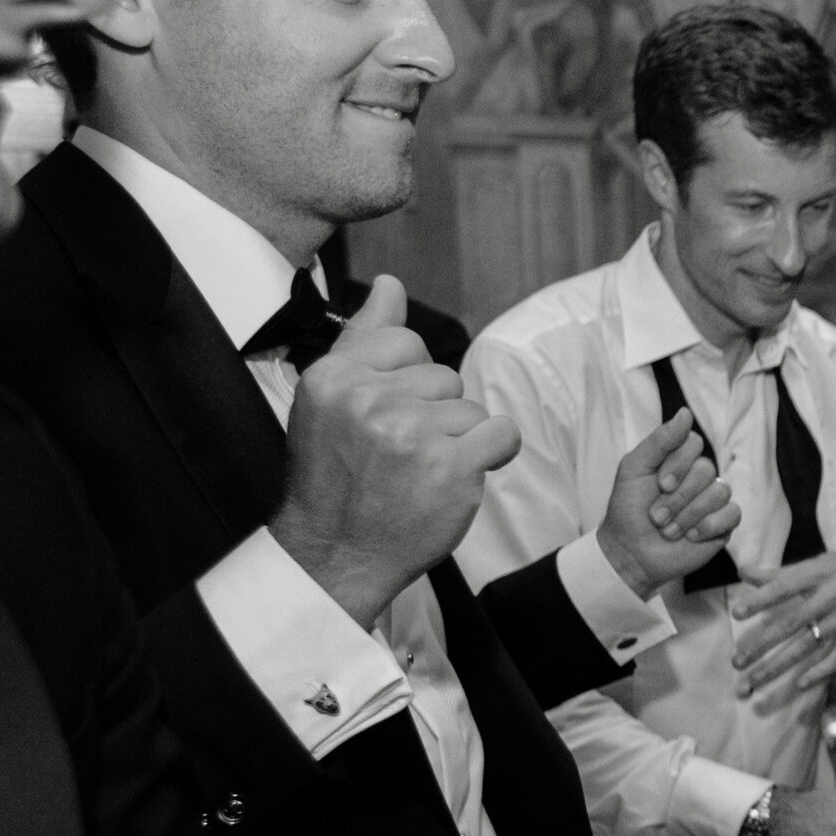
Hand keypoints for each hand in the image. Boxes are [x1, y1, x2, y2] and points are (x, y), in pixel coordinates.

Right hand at [273, 276, 522, 627]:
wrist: (338, 552)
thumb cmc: (338, 475)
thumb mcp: (333, 400)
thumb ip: (366, 337)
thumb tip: (390, 282)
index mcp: (334, 377)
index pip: (407, 343)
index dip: (407, 384)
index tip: (381, 423)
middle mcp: (368, 399)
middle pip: (443, 377)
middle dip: (432, 414)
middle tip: (397, 456)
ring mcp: (410, 433)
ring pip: (470, 408)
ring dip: (458, 441)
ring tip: (418, 473)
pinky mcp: (450, 465)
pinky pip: (502, 434)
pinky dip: (491, 456)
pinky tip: (456, 478)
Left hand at [596, 409, 739, 599]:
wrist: (631, 553)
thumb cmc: (628, 510)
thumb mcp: (634, 469)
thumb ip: (660, 440)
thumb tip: (685, 412)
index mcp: (678, 459)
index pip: (694, 443)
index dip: (678, 464)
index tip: (659, 484)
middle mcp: (699, 476)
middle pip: (705, 469)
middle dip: (678, 497)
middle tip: (657, 516)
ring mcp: (713, 500)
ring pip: (719, 491)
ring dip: (688, 515)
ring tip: (669, 530)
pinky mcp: (724, 524)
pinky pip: (732, 513)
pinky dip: (708, 526)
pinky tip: (691, 536)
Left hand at [728, 544, 835, 695]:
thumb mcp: (820, 562)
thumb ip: (781, 573)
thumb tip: (744, 573)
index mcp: (820, 573)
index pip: (785, 586)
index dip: (761, 599)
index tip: (737, 613)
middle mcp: (833, 596)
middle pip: (791, 623)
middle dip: (762, 645)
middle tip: (736, 662)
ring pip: (808, 646)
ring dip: (779, 666)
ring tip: (754, 681)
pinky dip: (821, 671)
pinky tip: (801, 685)